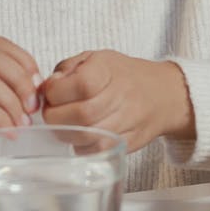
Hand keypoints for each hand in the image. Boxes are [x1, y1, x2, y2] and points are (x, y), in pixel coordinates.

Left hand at [40, 50, 194, 152]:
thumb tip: (46, 88)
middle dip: (55, 116)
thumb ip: (67, 69)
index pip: (79, 84)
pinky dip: (79, 146)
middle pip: (81, 115)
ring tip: (64, 122)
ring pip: (86, 137)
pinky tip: (79, 134)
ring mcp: (127, 122)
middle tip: (52, 111)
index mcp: (109, 70)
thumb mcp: (94, 58)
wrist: (163, 94)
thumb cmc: (123, 74)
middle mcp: (121, 96)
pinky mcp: (126, 144)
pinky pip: (95, 152)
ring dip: (64, 133)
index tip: (50, 91)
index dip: (55, 91)